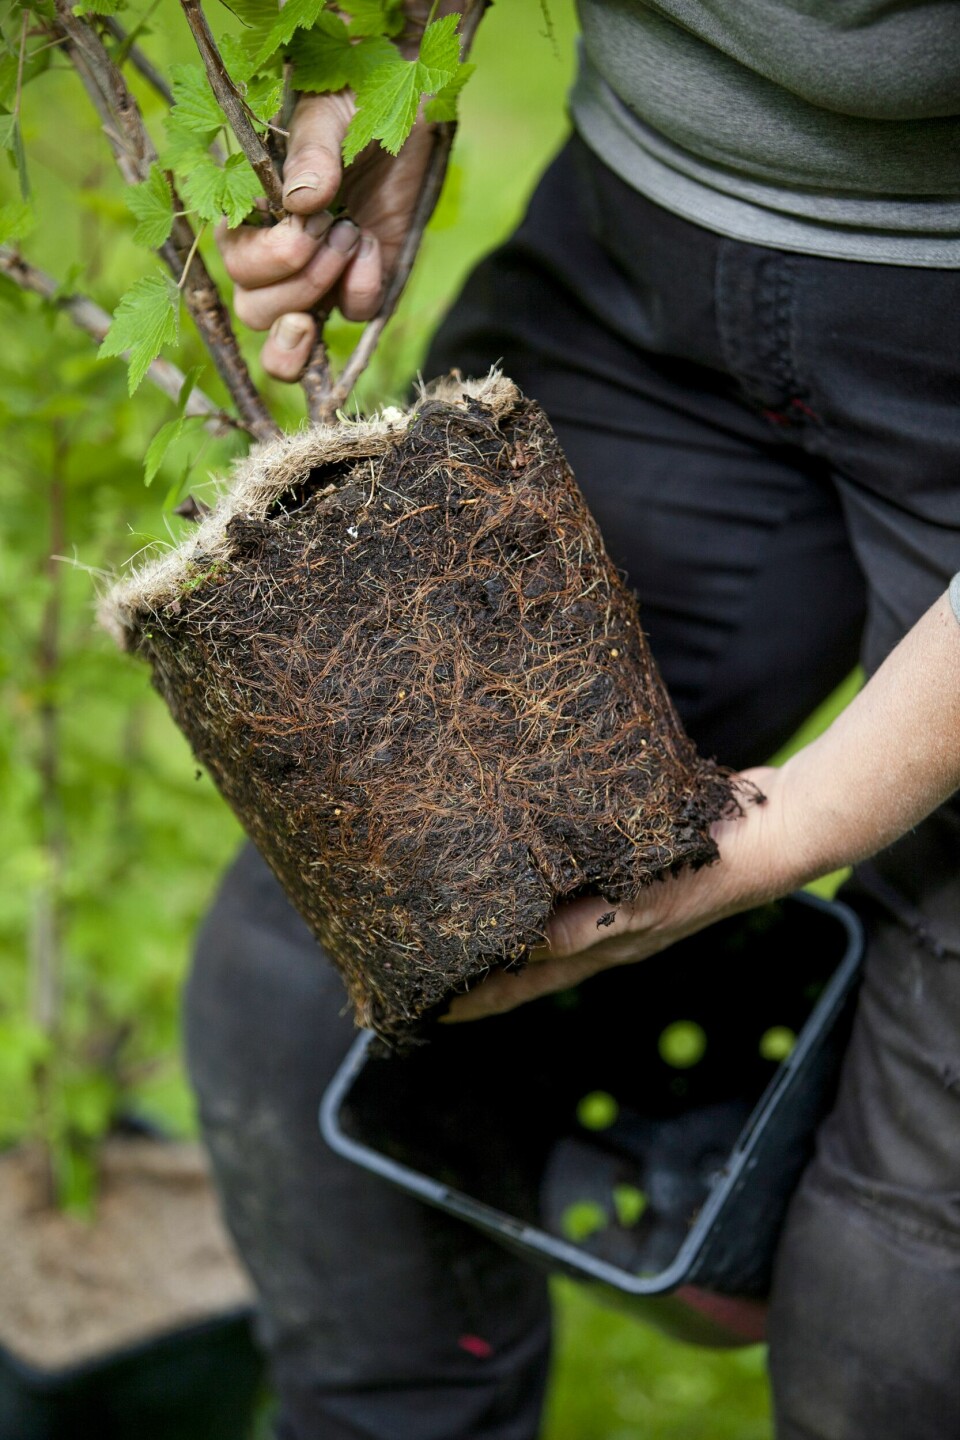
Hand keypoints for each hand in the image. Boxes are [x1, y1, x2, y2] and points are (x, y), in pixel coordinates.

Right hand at [218, 91, 433, 380]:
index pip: (234, 268)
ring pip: (292, 333)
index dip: (267, 262)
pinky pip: (352, 313)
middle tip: (332, 233)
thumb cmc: (354, 96)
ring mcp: (318, 274)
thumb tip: (300, 199)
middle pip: (255, 311)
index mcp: (249, 213)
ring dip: (322, 295)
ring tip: (351, 237)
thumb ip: (311, 149)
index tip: (308, 221)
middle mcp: (275, 254)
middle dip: (295, 287)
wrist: (410, 101)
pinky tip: (372, 243)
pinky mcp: (360, 281)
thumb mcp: (327, 111)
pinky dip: (364, 290)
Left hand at [443, 766, 790, 1022]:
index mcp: (601, 948)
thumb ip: (577, 928)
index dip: (474, 997)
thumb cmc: (705, 874)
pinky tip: (524, 854)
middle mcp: (606, 930)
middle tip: (425, 958)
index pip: (522, 983)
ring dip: (505, 917)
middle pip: (528, 956)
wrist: (772, 835)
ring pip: (545, 916)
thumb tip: (514, 951)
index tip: (421, 1005)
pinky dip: (540, 875)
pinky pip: (571, 875)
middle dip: (479, 962)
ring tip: (460, 911)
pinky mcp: (631, 859)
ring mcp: (621, 898)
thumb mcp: (633, 906)